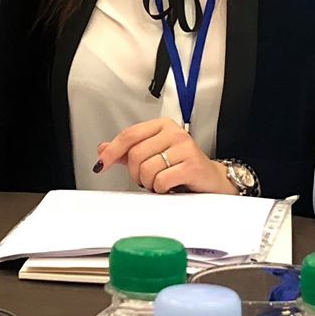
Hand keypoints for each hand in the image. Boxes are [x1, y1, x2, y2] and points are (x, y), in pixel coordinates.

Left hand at [94, 117, 234, 195]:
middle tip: (146, 179)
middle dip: (135, 173)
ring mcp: (184, 147)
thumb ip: (128, 151)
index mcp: (162, 125)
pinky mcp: (191, 165)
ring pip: (146, 169)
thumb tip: (103, 148)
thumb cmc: (183, 167)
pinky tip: (170, 187)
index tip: (102, 164)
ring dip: (149, 183)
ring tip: (160, 182)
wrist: (212, 181)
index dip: (113, 151)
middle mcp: (174, 132)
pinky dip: (161, 189)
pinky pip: (161, 181)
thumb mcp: (154, 155)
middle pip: (135, 154)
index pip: (129, 135)